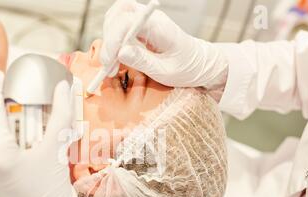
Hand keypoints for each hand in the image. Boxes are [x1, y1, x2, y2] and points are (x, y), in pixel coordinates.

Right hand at [101, 0, 228, 88]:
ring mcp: (145, 20)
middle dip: (108, 39)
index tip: (110, 61)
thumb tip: (120, 52)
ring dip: (109, 40)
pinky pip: (119, 26)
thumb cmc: (186, 68)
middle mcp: (150, 18)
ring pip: (115, 18)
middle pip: (118, 14)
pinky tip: (115, 59)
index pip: (127, 21)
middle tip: (108, 65)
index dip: (113, 39)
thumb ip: (143, 61)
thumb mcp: (165, 71)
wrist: (199, 63)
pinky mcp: (140, 27)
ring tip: (111, 64)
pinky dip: (112, 41)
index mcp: (159, 26)